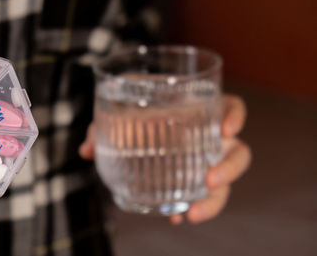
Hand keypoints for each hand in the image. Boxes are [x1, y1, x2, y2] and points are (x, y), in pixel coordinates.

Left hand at [78, 94, 250, 223]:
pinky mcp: (189, 179)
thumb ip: (101, 128)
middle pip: (238, 152)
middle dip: (229, 169)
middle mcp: (208, 137)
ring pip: (225, 181)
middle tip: (209, 180)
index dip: (234, 117)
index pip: (231, 107)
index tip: (225, 130)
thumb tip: (86, 151)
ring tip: (192, 214)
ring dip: (213, 200)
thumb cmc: (130, 106)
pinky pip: (197, 196)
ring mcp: (202, 160)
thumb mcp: (116, 109)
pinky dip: (187, 209)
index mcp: (200, 110)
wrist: (127, 117)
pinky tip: (175, 219)